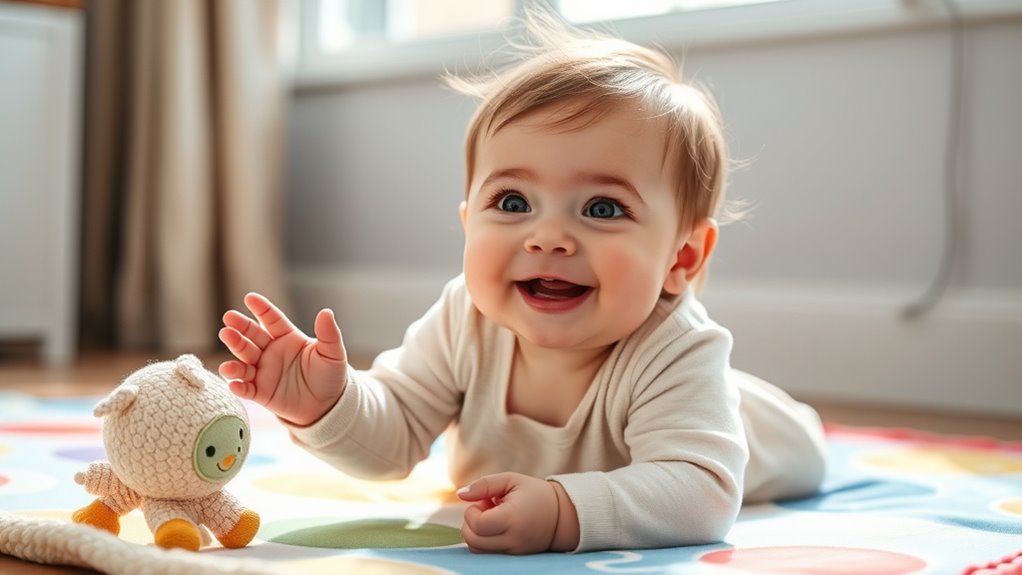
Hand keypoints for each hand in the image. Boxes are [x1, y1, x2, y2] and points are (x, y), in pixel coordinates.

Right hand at [219, 292, 347, 425]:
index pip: (272, 319)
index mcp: (287, 337)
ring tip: (226, 350)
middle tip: (228, 319)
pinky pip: (247, 388)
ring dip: (234, 354)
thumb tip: (327, 312)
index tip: (250, 298)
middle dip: (239, 329)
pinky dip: (239, 386)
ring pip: (244, 361)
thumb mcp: (333, 353)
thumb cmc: (330, 375)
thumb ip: (328, 334)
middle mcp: (271, 352)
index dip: (261, 309)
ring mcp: (265, 372)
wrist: (329, 405)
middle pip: (252, 337)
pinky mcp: (262, 393)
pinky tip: (233, 382)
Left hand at [457, 472, 561, 553]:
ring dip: (476, 532)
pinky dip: (485, 540)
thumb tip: (460, 494)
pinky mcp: (512, 557)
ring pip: (477, 549)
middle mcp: (512, 540)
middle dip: (470, 522)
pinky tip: (497, 527)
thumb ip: (484, 485)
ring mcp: (513, 551)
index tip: (484, 501)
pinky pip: (487, 553)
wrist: (561, 515)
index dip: (472, 512)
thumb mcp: (510, 480)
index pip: (477, 525)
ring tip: (491, 517)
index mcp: (512, 519)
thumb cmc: (534, 494)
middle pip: (473, 540)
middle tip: (486, 508)